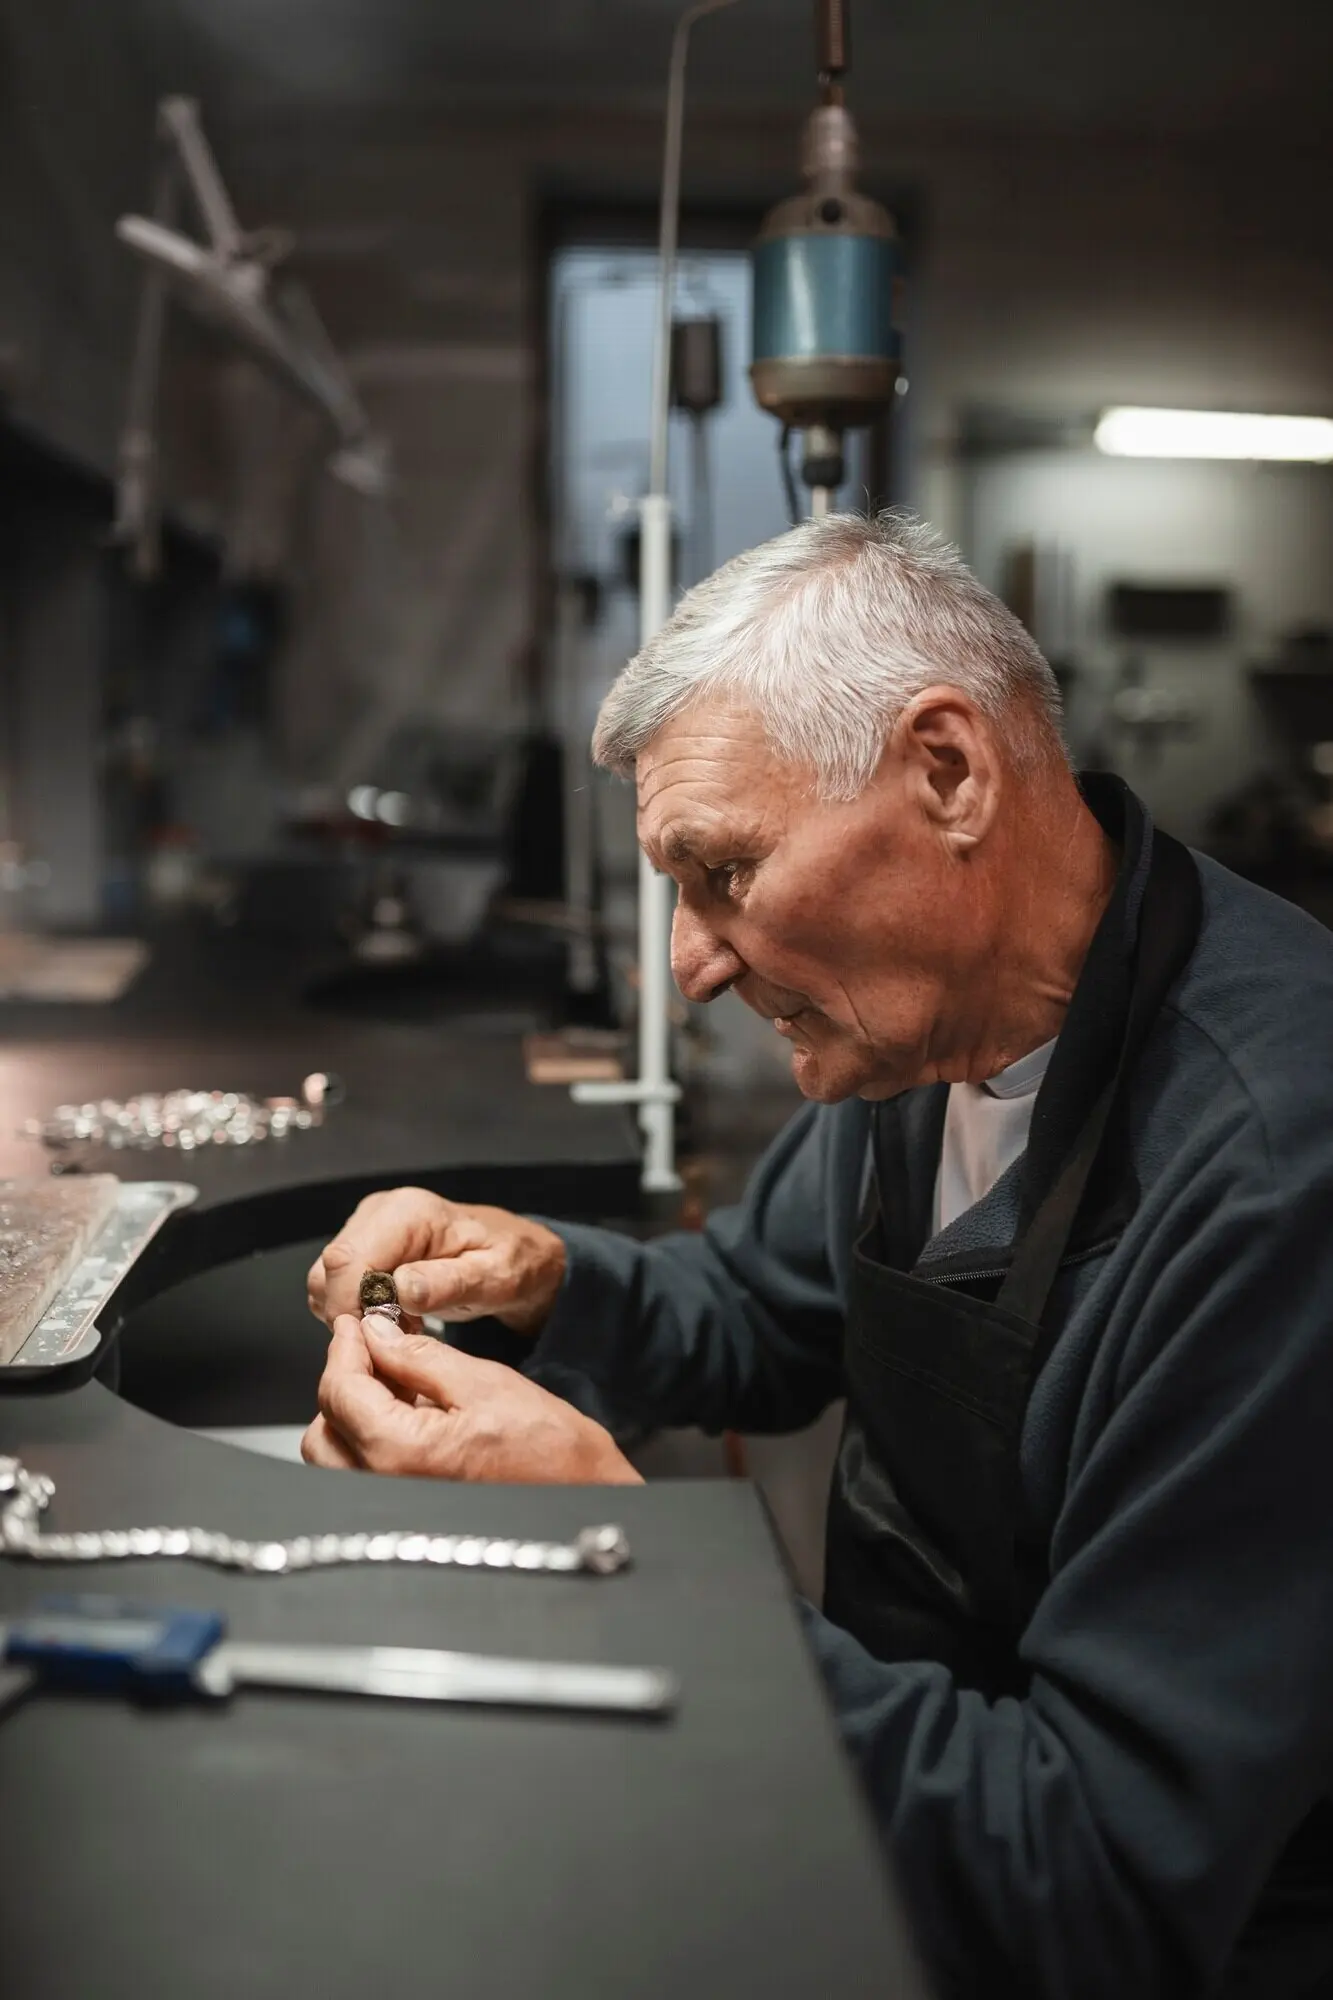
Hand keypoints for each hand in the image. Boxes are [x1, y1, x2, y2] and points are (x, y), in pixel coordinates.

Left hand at [301, 1313, 642, 1485]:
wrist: (584, 1496)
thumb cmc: (551, 1451)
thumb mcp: (484, 1382)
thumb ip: (419, 1356)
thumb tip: (377, 1333)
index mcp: (400, 1453)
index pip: (339, 1391)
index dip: (344, 1347)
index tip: (357, 1322)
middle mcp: (386, 1488)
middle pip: (324, 1429)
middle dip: (342, 1381)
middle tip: (372, 1347)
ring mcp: (394, 1505)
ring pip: (336, 1457)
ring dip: (352, 1413)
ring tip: (392, 1380)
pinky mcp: (407, 1510)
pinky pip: (363, 1474)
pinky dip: (369, 1438)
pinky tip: (405, 1412)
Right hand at [306, 1188, 566, 1335]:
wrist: (515, 1255)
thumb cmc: (511, 1263)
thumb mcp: (495, 1279)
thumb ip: (448, 1283)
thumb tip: (400, 1289)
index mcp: (409, 1212)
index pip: (348, 1261)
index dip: (352, 1308)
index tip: (381, 1340)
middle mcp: (379, 1212)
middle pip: (329, 1272)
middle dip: (355, 1315)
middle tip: (401, 1337)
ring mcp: (367, 1228)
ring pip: (326, 1282)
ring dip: (356, 1316)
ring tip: (405, 1327)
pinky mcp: (364, 1246)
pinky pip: (336, 1287)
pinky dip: (358, 1312)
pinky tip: (396, 1319)